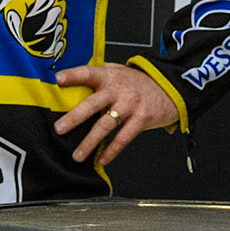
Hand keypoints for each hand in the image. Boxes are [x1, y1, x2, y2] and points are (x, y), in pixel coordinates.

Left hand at [53, 62, 179, 164]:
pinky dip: (111, 150)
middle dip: (75, 117)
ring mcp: (131, 105)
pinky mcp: (142, 118)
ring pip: (106, 125)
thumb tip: (68, 77)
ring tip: (77, 155)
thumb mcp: (119, 71)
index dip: (73, 75)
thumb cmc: (139, 82)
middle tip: (59, 128)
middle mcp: (119, 90)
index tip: (58, 79)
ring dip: (90, 142)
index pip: (89, 72)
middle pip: (93, 104)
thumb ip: (99, 74)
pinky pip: (123, 138)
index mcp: (110, 76)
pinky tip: (101, 159)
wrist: (171, 87)